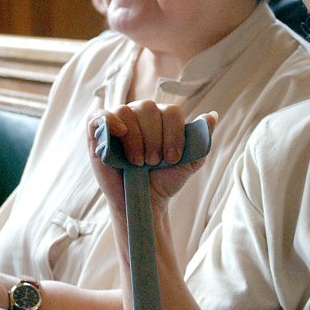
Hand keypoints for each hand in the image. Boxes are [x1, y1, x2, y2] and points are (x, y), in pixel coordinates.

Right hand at [87, 101, 216, 212]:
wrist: (144, 201)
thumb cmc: (165, 180)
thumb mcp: (189, 162)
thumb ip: (201, 140)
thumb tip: (212, 116)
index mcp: (162, 118)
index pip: (171, 111)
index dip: (173, 133)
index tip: (172, 158)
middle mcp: (140, 115)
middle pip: (149, 108)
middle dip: (154, 138)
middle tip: (154, 162)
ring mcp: (118, 123)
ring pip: (127, 111)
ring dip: (136, 138)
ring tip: (138, 162)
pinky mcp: (97, 134)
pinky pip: (98, 115)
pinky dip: (108, 119)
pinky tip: (120, 133)